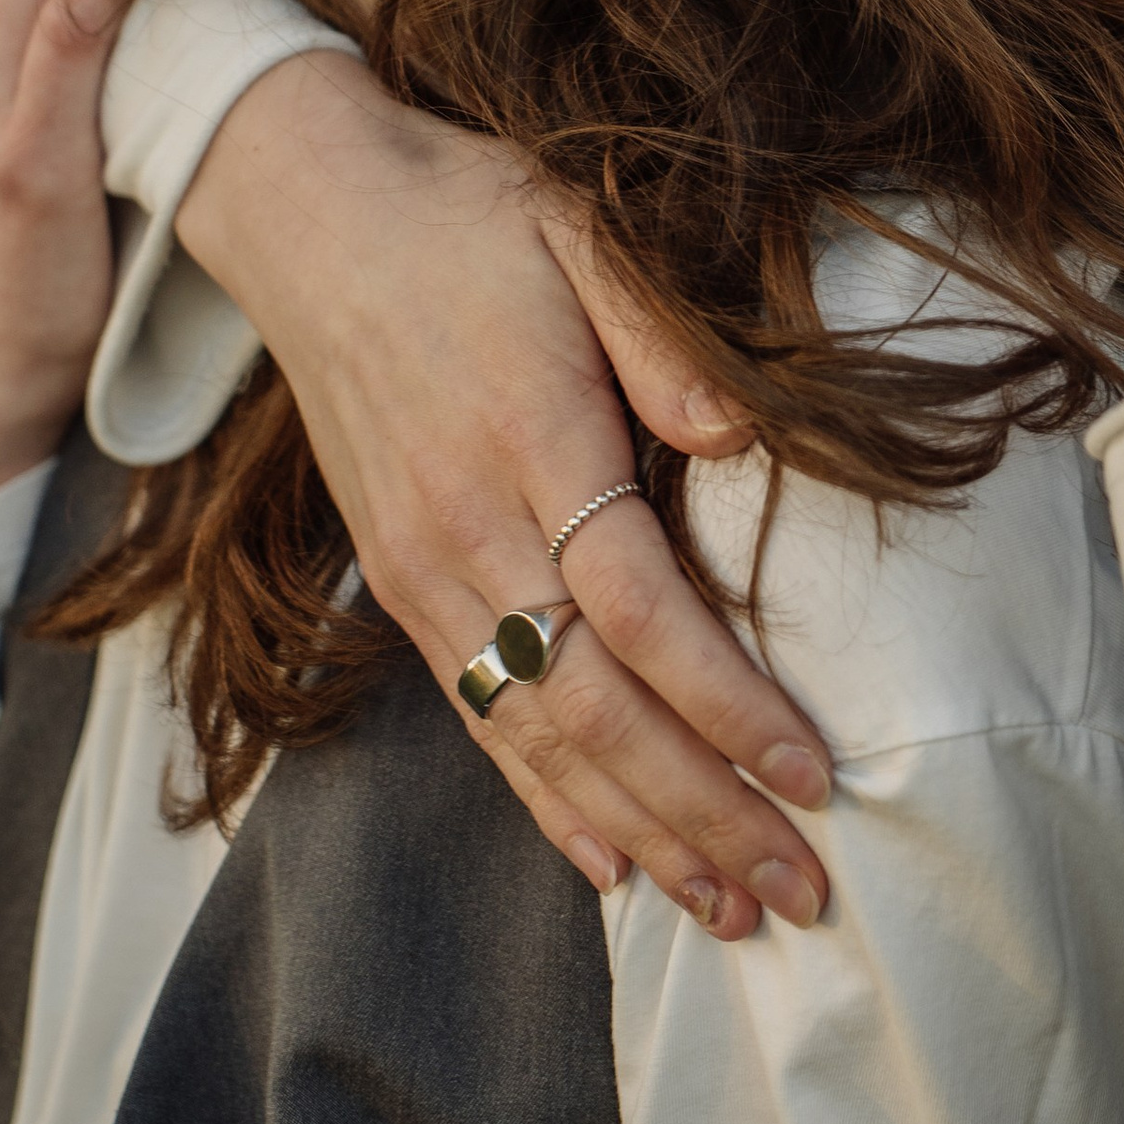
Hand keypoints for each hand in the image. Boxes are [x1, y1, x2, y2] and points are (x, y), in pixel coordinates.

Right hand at [176, 54, 833, 938]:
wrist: (310, 213)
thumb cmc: (470, 216)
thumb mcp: (581, 232)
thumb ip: (664, 338)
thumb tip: (740, 441)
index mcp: (530, 439)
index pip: (639, 610)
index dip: (726, 705)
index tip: (813, 775)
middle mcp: (466, 529)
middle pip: (595, 706)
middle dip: (702, 811)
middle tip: (799, 891)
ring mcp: (423, 570)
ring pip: (537, 737)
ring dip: (639, 833)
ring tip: (726, 910)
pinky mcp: (399, 587)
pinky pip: (479, 718)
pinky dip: (546, 803)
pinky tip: (610, 866)